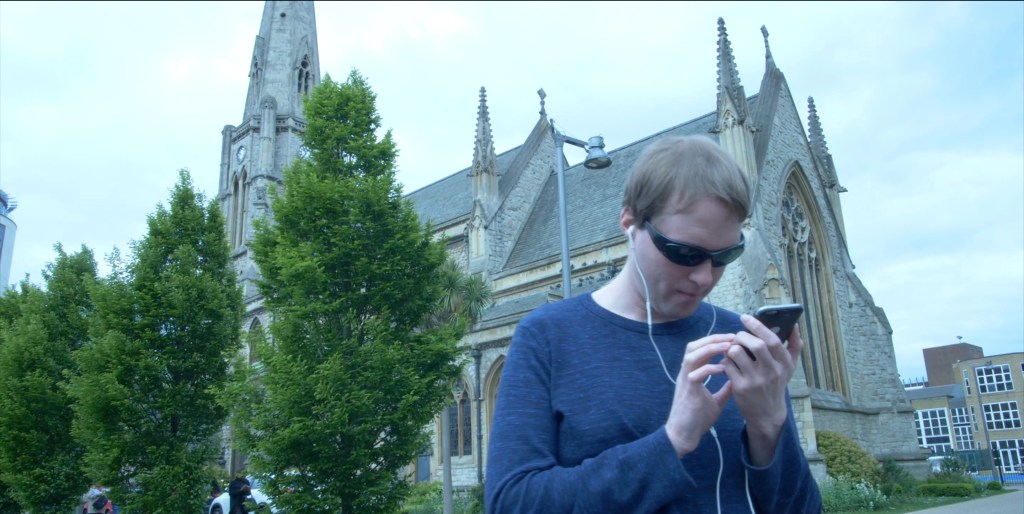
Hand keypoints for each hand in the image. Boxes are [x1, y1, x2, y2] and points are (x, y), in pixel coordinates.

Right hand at [664, 333, 734, 456]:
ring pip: (692, 355)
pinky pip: (695, 374)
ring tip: (728, 346)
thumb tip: (737, 381)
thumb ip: (725, 390)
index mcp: (692, 374)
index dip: (715, 341)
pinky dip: (709, 368)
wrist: (683, 435)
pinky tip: (723, 368)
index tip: (733, 339)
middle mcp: (686, 373)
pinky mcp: (687, 391)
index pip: (700, 349)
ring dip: (710, 348)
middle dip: (713, 339)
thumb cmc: (697, 419)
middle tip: (732, 336)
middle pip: (694, 346)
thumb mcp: (716, 401)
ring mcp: (685, 381)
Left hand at [722, 315, 803, 464]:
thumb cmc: (776, 384)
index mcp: (784, 364)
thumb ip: (794, 346)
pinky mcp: (741, 388)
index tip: (745, 317)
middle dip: (742, 335)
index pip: (773, 340)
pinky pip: (728, 366)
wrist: (767, 414)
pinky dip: (725, 360)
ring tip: (732, 349)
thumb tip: (794, 325)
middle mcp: (771, 372)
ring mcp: (755, 381)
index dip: (758, 326)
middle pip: (755, 344)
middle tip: (738, 336)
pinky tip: (728, 362)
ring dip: (731, 347)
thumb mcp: (789, 368)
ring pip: (737, 353)